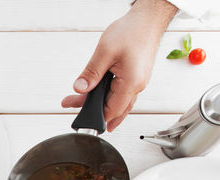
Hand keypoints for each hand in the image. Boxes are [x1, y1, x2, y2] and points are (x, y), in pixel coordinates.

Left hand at [61, 0, 177, 130]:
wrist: (147, 20)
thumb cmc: (133, 31)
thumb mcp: (105, 52)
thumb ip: (91, 73)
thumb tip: (80, 88)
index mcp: (131, 83)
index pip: (111, 111)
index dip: (95, 117)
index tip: (81, 119)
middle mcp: (137, 86)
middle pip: (113, 108)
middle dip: (92, 109)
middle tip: (71, 104)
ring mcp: (137, 82)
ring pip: (116, 101)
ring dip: (97, 102)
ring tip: (77, 99)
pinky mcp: (134, 77)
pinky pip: (119, 93)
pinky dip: (105, 95)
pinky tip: (95, 94)